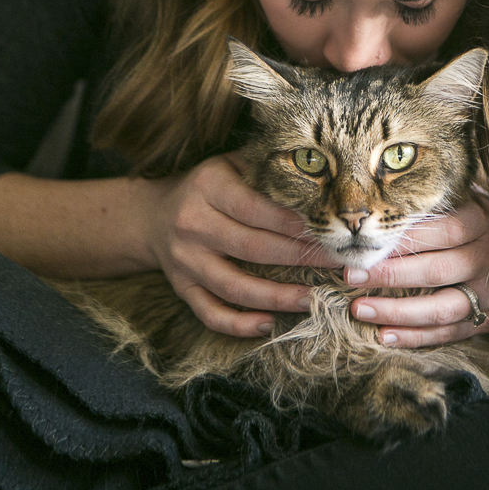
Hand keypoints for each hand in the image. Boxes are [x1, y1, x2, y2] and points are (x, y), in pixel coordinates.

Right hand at [138, 154, 336, 337]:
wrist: (151, 215)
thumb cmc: (208, 186)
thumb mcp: (231, 164)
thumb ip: (267, 169)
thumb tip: (321, 174)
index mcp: (209, 187)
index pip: (257, 209)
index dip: (294, 223)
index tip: (329, 231)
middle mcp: (193, 224)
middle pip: (252, 247)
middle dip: (299, 258)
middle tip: (336, 264)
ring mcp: (185, 260)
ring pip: (233, 286)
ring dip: (276, 297)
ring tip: (312, 300)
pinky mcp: (180, 287)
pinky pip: (209, 312)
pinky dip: (238, 323)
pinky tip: (268, 325)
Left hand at [345, 196, 488, 346]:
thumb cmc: (476, 219)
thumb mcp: (464, 200)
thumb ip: (430, 206)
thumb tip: (372, 208)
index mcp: (480, 221)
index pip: (439, 230)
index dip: (399, 238)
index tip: (362, 243)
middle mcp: (486, 257)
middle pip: (435, 269)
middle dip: (389, 275)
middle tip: (351, 275)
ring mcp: (488, 291)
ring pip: (441, 307)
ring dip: (397, 311)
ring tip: (359, 308)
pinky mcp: (487, 319)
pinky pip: (448, 333)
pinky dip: (415, 336)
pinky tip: (384, 335)